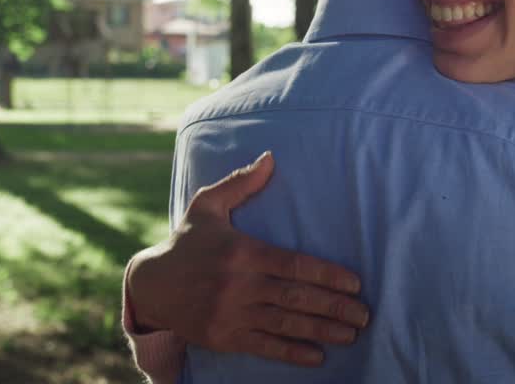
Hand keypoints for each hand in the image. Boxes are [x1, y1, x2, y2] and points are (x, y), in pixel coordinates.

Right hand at [126, 151, 369, 366]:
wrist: (151, 286)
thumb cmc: (187, 241)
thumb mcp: (208, 205)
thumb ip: (241, 183)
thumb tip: (270, 158)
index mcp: (242, 252)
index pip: (294, 265)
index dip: (327, 275)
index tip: (354, 283)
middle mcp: (239, 285)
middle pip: (296, 297)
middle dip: (334, 307)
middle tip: (364, 314)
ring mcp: (231, 314)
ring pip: (285, 324)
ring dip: (322, 330)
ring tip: (351, 334)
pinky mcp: (224, 337)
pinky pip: (265, 346)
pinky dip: (292, 353)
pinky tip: (318, 356)